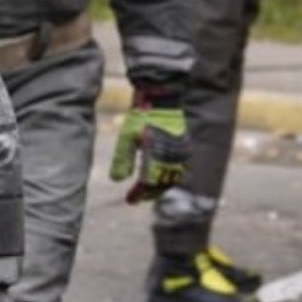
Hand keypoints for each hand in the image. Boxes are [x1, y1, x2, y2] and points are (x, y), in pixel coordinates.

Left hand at [109, 87, 189, 202]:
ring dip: (159, 188)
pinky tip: (159, 181)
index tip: (130, 200)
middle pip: (161, 183)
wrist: (161, 101)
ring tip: (146, 193)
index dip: (139, 193)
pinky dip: (169, 178)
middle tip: (135, 199)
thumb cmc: (140, 118)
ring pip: (172, 179)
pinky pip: (179, 171)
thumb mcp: (126, 137)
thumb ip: (122, 159)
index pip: (148, 181)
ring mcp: (181, 153)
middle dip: (148, 193)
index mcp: (156, 152)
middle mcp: (172, 155)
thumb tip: (117, 180)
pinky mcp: (185, 150)